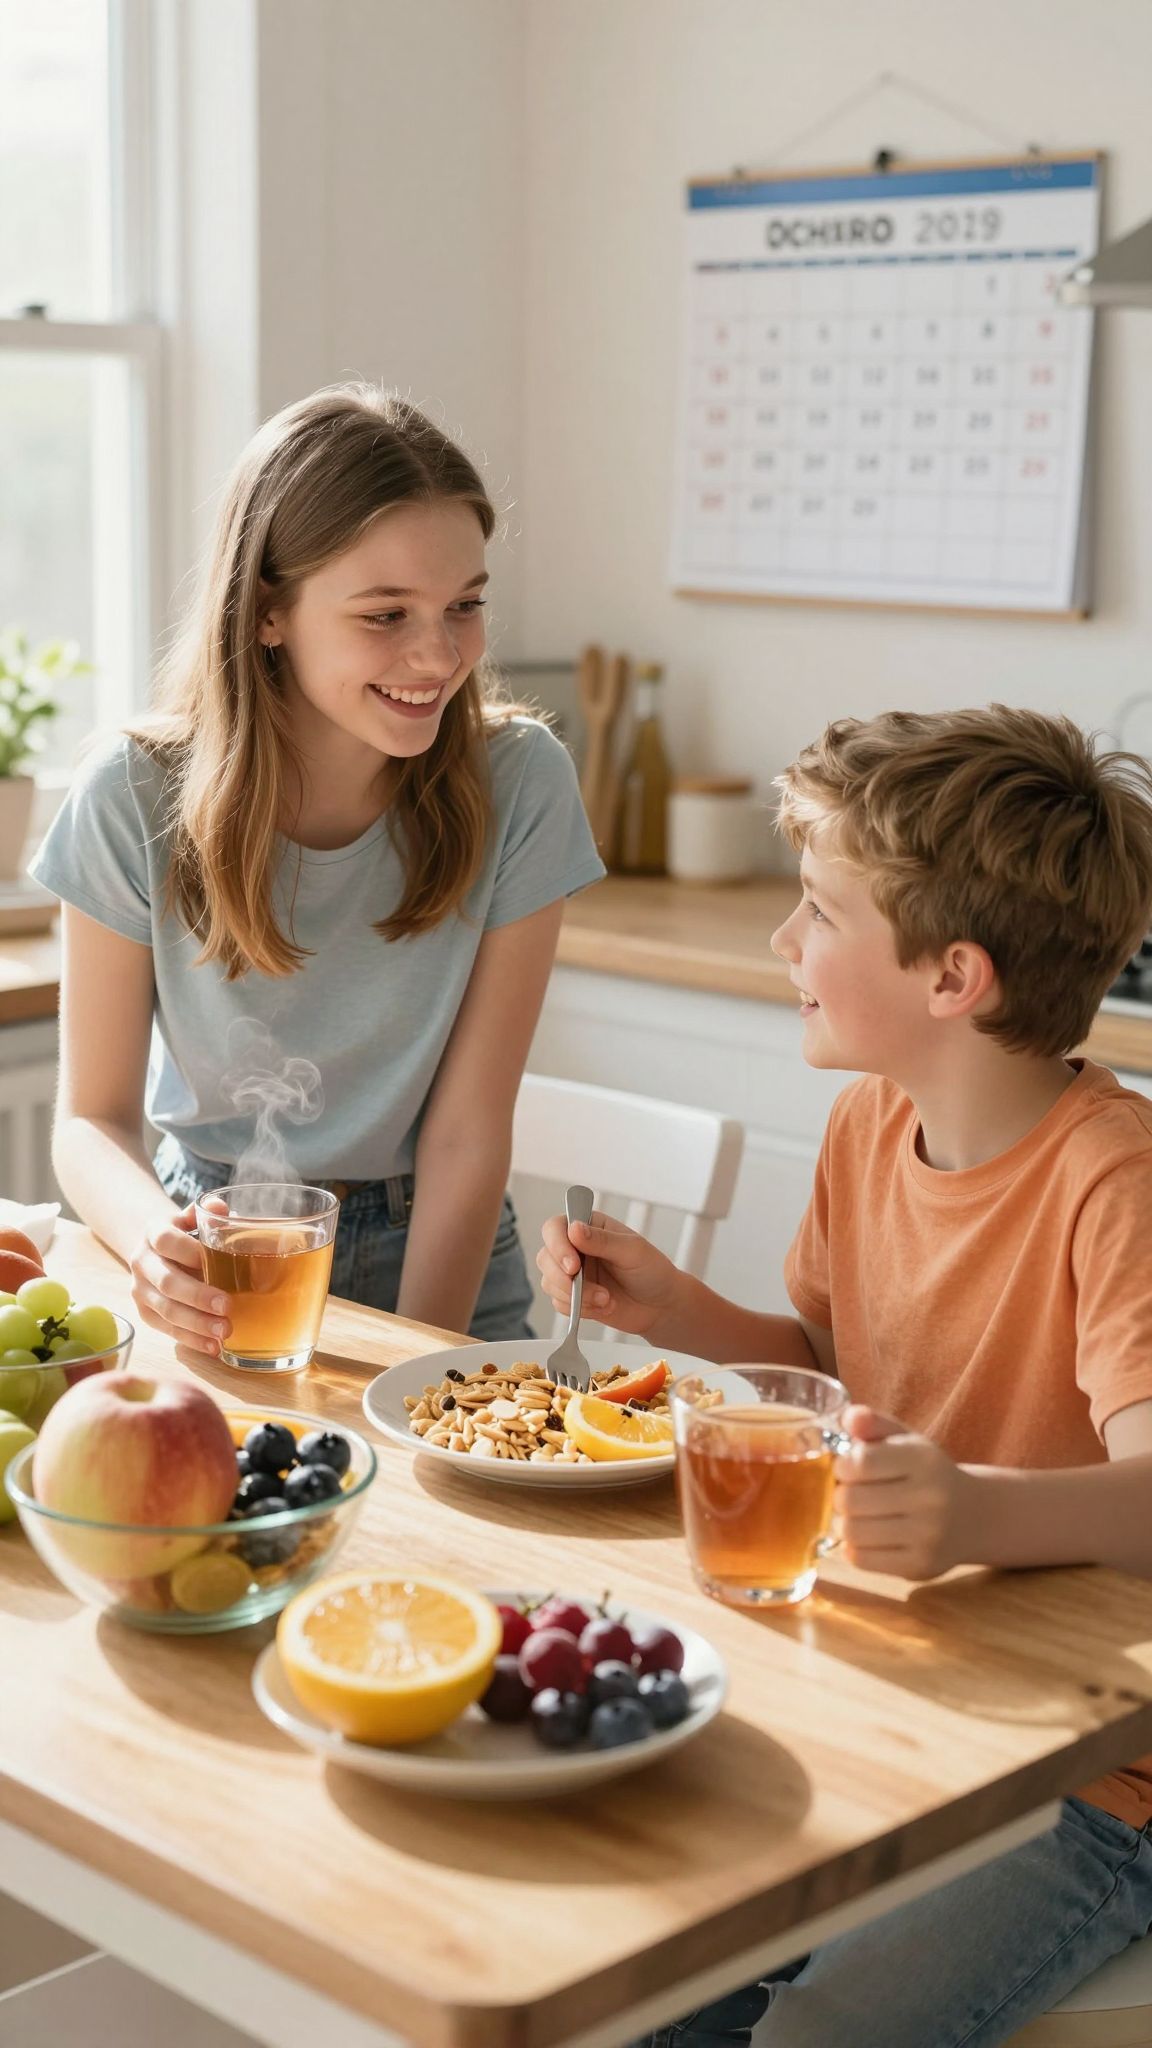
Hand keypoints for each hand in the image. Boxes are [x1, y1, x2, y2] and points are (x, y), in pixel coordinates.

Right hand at [129, 1201, 231, 1361]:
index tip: (215, 1260)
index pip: (167, 1240)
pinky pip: (168, 1329)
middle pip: (167, 1282)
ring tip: (225, 1331)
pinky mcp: (145, 1313)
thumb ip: (207, 1212)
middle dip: (198, 1296)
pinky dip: (192, 1340)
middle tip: (227, 1306)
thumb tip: (222, 1211)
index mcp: (154, 1232)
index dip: (189, 1251)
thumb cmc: (185, 1232)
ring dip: (197, 1324)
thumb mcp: (191, 1216)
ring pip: (167, 1310)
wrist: (155, 1249)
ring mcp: (140, 1290)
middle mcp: (141, 1261)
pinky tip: (214, 1347)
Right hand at [536, 1209, 680, 1337]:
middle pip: (545, 1256)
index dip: (558, 1245)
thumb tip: (573, 1228)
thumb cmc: (651, 1271)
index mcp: (589, 1226)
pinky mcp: (572, 1297)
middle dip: (563, 1278)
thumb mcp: (632, 1251)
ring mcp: (572, 1273)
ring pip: (549, 1283)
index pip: (555, 1227)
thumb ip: (603, 1241)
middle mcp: (575, 1247)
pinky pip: (559, 1304)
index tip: (573, 1266)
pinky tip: (604, 1306)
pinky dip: (579, 1309)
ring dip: (576, 1296)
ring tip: (606, 1299)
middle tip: (589, 1290)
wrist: (660, 1306)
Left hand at [834, 1405, 977, 1581]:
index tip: (848, 1468)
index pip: (860, 1461)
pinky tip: (866, 1537)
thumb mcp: (906, 1440)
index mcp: (923, 1459)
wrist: (972, 1515)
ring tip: (855, 1515)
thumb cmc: (926, 1473)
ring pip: (852, 1531)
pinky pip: (861, 1560)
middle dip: (841, 1495)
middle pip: (850, 1500)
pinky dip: (853, 1547)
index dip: (843, 1465)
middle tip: (850, 1494)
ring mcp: (927, 1536)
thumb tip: (850, 1418)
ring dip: (844, 1522)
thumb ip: (874, 1423)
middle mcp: (930, 1497)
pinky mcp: (919, 1566)